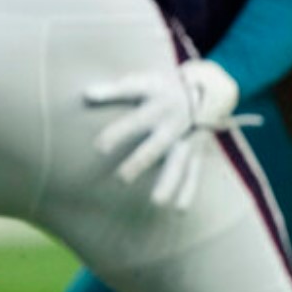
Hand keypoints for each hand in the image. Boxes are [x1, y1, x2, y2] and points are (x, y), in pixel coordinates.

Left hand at [88, 59, 248, 208]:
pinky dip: (188, 191)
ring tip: (156, 202)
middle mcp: (174, 123)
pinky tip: (179, 210)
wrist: (207, 91)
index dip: (118, 132)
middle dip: (141, 162)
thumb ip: (114, 90)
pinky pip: (194, 173)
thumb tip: (84, 94)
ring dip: (168, 182)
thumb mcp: (142, 81)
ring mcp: (187, 139)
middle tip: (123, 178)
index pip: (136, 119)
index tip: (98, 148)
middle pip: (157, 145)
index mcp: (158, 104)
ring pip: (178, 163)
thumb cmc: (164, 87)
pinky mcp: (196, 151)